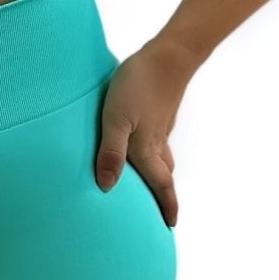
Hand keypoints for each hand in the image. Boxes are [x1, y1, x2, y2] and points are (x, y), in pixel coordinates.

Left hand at [94, 35, 196, 226]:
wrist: (169, 55)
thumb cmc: (138, 85)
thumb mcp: (116, 120)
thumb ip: (111, 152)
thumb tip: (107, 187)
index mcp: (147, 148)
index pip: (160, 184)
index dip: (166, 206)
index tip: (171, 224)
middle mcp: (157, 141)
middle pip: (164, 174)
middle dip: (165, 195)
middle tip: (164, 211)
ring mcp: (161, 125)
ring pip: (163, 157)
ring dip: (160, 174)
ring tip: (153, 184)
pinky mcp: (159, 111)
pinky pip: (159, 141)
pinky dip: (155, 153)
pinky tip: (145, 146)